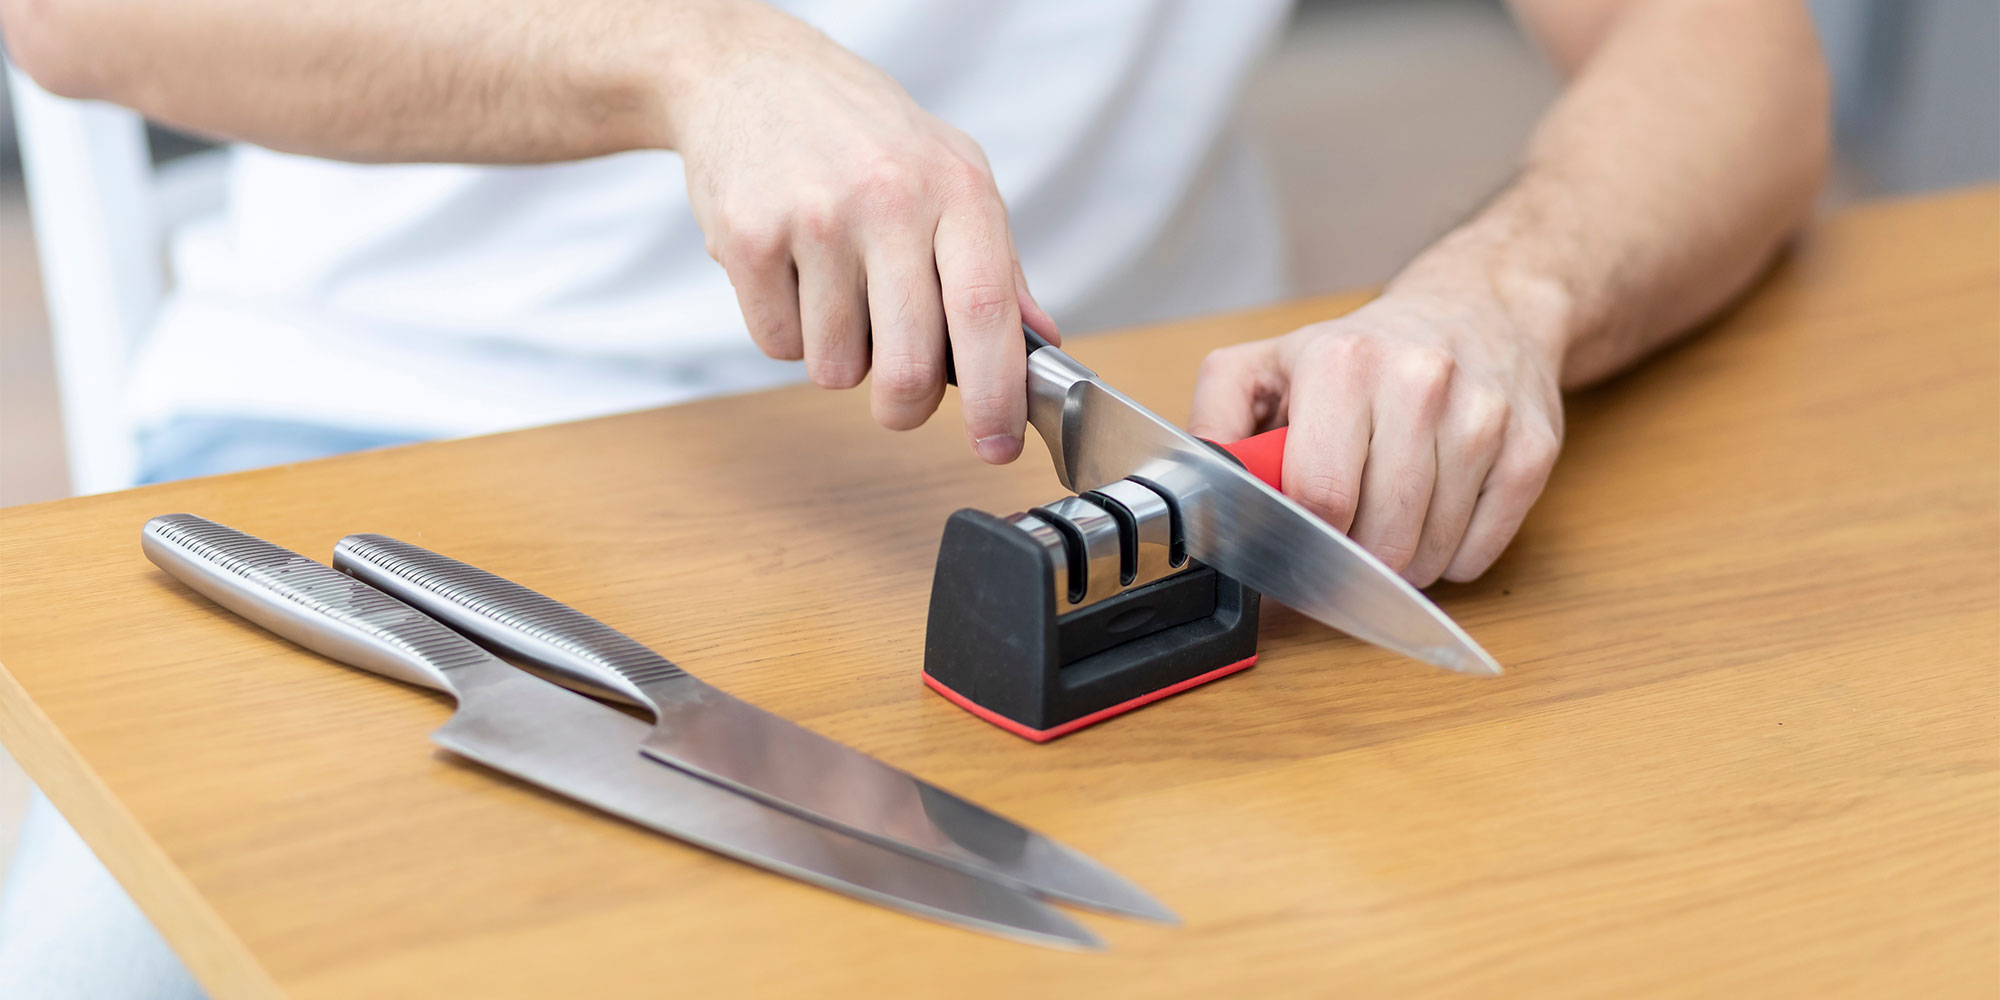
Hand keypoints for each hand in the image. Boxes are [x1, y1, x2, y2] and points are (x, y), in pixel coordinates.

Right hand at [672, 6, 1056, 462]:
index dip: (996, 395)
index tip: (997, 445)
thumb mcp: (951, 172)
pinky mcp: (747, 238)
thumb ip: (999, 262)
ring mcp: (814, 219)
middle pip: (909, 366)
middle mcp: (888, 201)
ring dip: (838, 356)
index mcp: (956, 189)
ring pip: (836, 368)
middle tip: (901, 401)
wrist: (750, 73)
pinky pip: (778, 344)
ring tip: (835, 291)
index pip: (985, 312)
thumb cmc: (863, 134)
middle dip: (906, 407)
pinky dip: (787, 331)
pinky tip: (791, 274)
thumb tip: (1040, 341)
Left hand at [1188, 289, 1564, 585]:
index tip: (1290, 553)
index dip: (1300, 543)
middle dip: (1350, 561)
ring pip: (1430, 555)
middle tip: (1343, 538)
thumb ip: (1217, 423)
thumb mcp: (1269, 365)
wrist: (1482, 309)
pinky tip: (1439, 512)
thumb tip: (1195, 491)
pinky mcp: (1532, 450)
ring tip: (1389, 518)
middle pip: (1379, 537)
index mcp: (1344, 364)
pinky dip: (1452, 556)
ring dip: (1401, 565)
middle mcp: (1420, 383)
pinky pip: (1480, 553)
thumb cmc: (1365, 351)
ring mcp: (1484, 418)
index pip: (1319, 497)